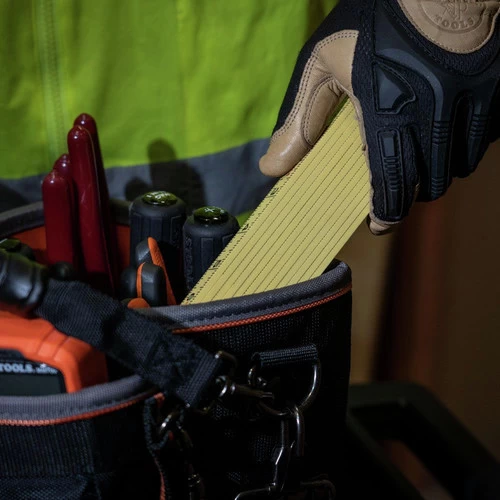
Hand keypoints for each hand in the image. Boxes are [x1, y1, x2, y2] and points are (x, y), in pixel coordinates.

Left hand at [260, 0, 499, 233]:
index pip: (388, 185)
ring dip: (434, 176)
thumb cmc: (377, 18)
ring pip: (455, 169)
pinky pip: (479, 143)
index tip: (378, 224)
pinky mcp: (492, 95)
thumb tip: (272, 169)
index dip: (385, 214)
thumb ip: (298, 121)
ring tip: (416, 166)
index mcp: (385, 114)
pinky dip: (461, 151)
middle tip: (393, 194)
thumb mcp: (322, 64)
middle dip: (408, 197)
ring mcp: (466, 107)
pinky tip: (445, 139)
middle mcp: (429, 119)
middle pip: (426, 185)